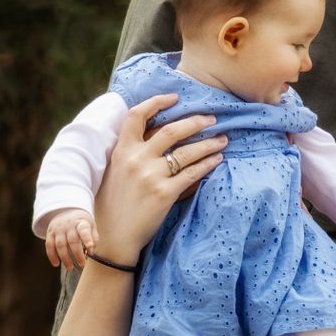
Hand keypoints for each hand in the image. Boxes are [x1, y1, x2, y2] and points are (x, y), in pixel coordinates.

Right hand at [44, 209, 96, 269]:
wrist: (66, 211)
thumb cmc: (82, 223)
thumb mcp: (91, 226)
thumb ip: (93, 238)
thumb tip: (91, 251)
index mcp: (81, 223)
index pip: (84, 231)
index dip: (88, 239)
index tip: (90, 249)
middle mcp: (69, 225)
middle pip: (72, 241)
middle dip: (77, 254)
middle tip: (82, 264)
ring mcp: (58, 229)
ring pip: (60, 245)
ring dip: (65, 258)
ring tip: (70, 268)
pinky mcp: (50, 233)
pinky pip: (49, 245)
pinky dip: (52, 256)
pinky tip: (56, 264)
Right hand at [92, 94, 225, 262]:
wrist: (112, 237)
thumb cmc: (112, 206)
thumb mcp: (114, 173)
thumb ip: (132, 155)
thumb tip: (158, 140)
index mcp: (121, 151)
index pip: (137, 115)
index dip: (156, 102)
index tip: (175, 97)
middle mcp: (136, 159)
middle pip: (171, 130)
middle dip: (195, 122)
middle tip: (212, 119)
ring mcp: (150, 176)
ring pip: (187, 151)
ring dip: (208, 143)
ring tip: (222, 140)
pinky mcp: (164, 193)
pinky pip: (192, 174)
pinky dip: (207, 165)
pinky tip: (217, 161)